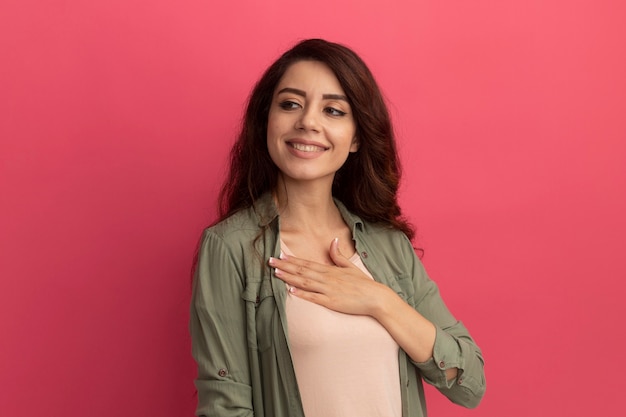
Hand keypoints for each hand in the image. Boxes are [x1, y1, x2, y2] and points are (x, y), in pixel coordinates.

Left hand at [268, 238, 391, 315]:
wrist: (376, 298)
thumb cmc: (364, 284)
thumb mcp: (351, 267)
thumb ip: (339, 255)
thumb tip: (333, 240)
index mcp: (330, 270)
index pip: (308, 263)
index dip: (293, 260)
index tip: (280, 255)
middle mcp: (327, 278)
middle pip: (302, 271)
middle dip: (285, 266)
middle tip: (270, 261)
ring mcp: (328, 290)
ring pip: (305, 282)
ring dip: (289, 277)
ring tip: (276, 273)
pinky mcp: (331, 302)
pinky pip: (313, 297)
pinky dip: (302, 293)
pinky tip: (291, 290)